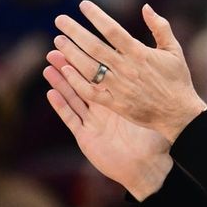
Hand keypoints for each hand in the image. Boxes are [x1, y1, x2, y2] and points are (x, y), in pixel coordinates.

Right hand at [44, 51, 172, 199]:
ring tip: (49, 65)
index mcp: (118, 100)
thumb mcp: (152, 110)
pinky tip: (51, 92)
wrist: (148, 167)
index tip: (82, 40)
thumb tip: (157, 66)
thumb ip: (151, 88)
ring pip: (73, 97)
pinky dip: (61, 106)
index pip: (102, 75)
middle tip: (57, 45)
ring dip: (60, 82)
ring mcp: (93, 123)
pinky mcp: (87, 137)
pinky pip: (72, 119)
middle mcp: (102, 110)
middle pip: (83, 82)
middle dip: (70, 64)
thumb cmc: (154, 140)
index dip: (91, 58)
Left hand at [52, 1, 206, 143]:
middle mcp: (127, 69)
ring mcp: (120, 87)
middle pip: (95, 47)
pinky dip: (76, 81)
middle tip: (59, 20)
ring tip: (58, 41)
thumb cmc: (177, 80)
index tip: (83, 5)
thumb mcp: (174, 49)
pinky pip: (91, 92)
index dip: (97, 16)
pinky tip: (65, 70)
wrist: (179, 113)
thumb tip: (146, 7)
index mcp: (140, 53)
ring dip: (71, 53)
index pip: (113, 30)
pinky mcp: (116, 104)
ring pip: (89, 68)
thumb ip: (160, 26)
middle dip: (75, 32)